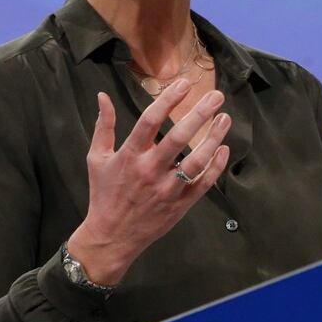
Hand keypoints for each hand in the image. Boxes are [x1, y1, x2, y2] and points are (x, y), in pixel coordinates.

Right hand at [67, 79, 229, 284]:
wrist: (111, 237)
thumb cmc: (104, 194)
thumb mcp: (97, 158)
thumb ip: (104, 126)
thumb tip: (102, 96)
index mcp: (129, 156)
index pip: (150, 121)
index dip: (168, 100)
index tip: (185, 83)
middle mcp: (150, 171)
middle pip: (178, 138)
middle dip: (199, 114)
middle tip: (216, 96)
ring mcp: (167, 189)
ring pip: (196, 162)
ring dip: (213, 138)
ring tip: (225, 118)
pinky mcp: (180, 204)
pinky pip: (203, 183)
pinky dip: (216, 166)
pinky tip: (224, 148)